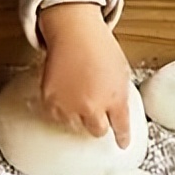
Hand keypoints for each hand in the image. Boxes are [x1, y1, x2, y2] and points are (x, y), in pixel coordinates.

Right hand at [36, 2, 134, 146]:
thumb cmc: (98, 46)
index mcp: (116, 99)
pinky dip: (61, 109)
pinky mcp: (51, 102)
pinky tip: (65, 94)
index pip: (121, 128)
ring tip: (78, 96)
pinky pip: (57, 117)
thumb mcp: (121, 72)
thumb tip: (118, 113)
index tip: (122, 143)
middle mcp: (94, 106)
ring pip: (75, 126)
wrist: (74, 31)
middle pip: (97, 131)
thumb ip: (120, 97)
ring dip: (78, 116)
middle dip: (99, 124)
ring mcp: (71, 106)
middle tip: (96, 113)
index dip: (122, 138)